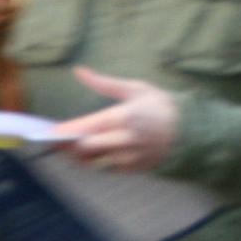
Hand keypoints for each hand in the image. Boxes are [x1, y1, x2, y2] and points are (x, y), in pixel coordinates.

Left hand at [55, 67, 178, 172]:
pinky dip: (94, 162)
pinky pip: (106, 169)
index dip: (66, 131)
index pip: (88, 126)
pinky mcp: (134, 169)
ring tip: (67, 148)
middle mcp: (127, 140)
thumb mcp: (136, 88)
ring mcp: (131, 157)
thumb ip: (104, 83)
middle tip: (53, 141)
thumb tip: (79, 71)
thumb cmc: (160, 106)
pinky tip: (87, 155)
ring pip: (93, 162)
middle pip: (86, 148)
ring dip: (77, 156)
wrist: (190, 131)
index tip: (50, 131)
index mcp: (126, 116)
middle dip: (67, 146)